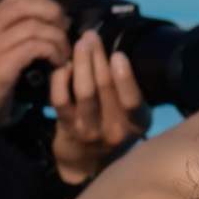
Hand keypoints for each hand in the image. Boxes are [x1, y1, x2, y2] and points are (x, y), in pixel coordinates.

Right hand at [0, 0, 68, 127]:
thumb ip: (14, 36)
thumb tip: (48, 23)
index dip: (43, 1)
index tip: (58, 18)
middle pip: (26, 5)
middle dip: (53, 13)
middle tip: (66, 30)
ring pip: (35, 26)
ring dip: (57, 38)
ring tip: (64, 53)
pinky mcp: (1, 66)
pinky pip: (35, 47)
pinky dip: (53, 52)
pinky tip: (57, 64)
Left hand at [43, 26, 137, 183]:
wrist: (86, 163)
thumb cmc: (111, 126)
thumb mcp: (129, 113)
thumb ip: (126, 88)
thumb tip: (113, 47)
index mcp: (136, 123)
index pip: (132, 100)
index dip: (124, 77)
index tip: (117, 54)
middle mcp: (115, 130)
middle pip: (105, 87)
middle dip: (98, 57)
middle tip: (91, 36)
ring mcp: (89, 132)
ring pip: (84, 91)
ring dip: (81, 62)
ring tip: (80, 43)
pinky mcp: (67, 129)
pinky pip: (61, 99)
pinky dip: (61, 79)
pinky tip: (64, 66)